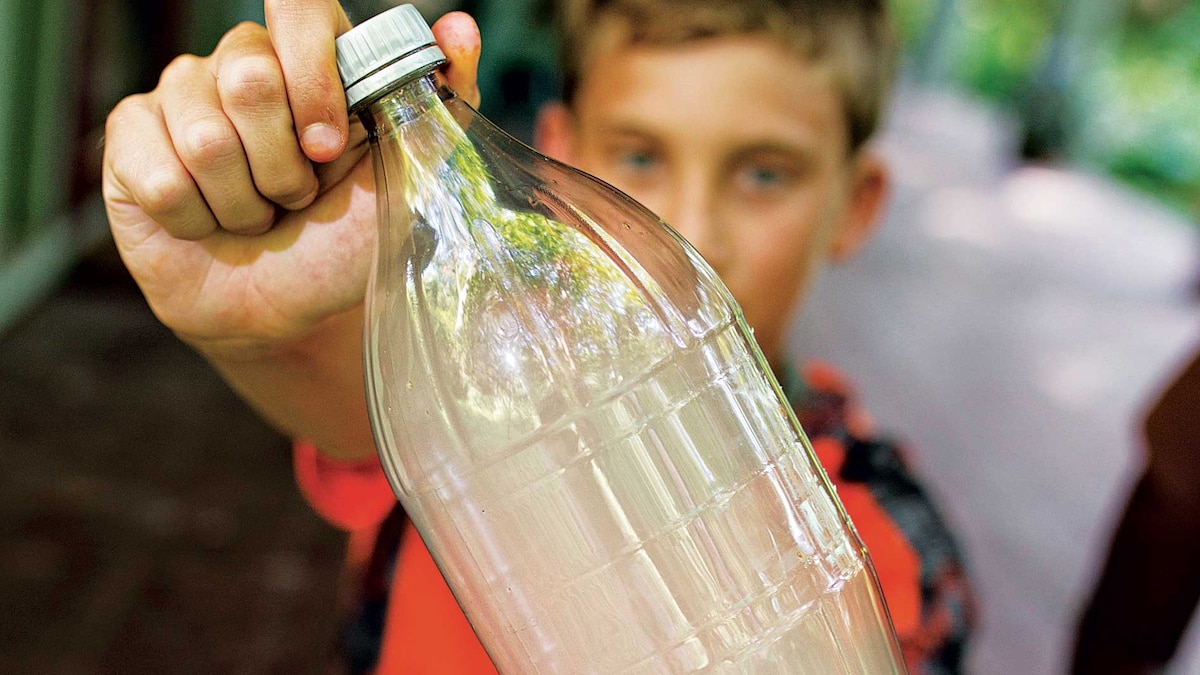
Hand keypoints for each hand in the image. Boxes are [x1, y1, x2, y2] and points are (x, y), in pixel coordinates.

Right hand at [101, 1, 481, 457]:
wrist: (282, 308)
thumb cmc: (344, 242)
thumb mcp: (408, 182)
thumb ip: (441, 106)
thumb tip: (460, 27)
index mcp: (313, 57)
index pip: (300, 7)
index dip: (312, 79)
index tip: (328, 149)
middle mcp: (243, 61)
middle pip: (248, 76)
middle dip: (282, 167)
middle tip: (296, 198)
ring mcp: (182, 94)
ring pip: (203, 136)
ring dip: (242, 202)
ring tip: (256, 215)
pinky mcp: (132, 136)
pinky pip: (158, 174)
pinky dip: (195, 219)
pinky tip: (207, 223)